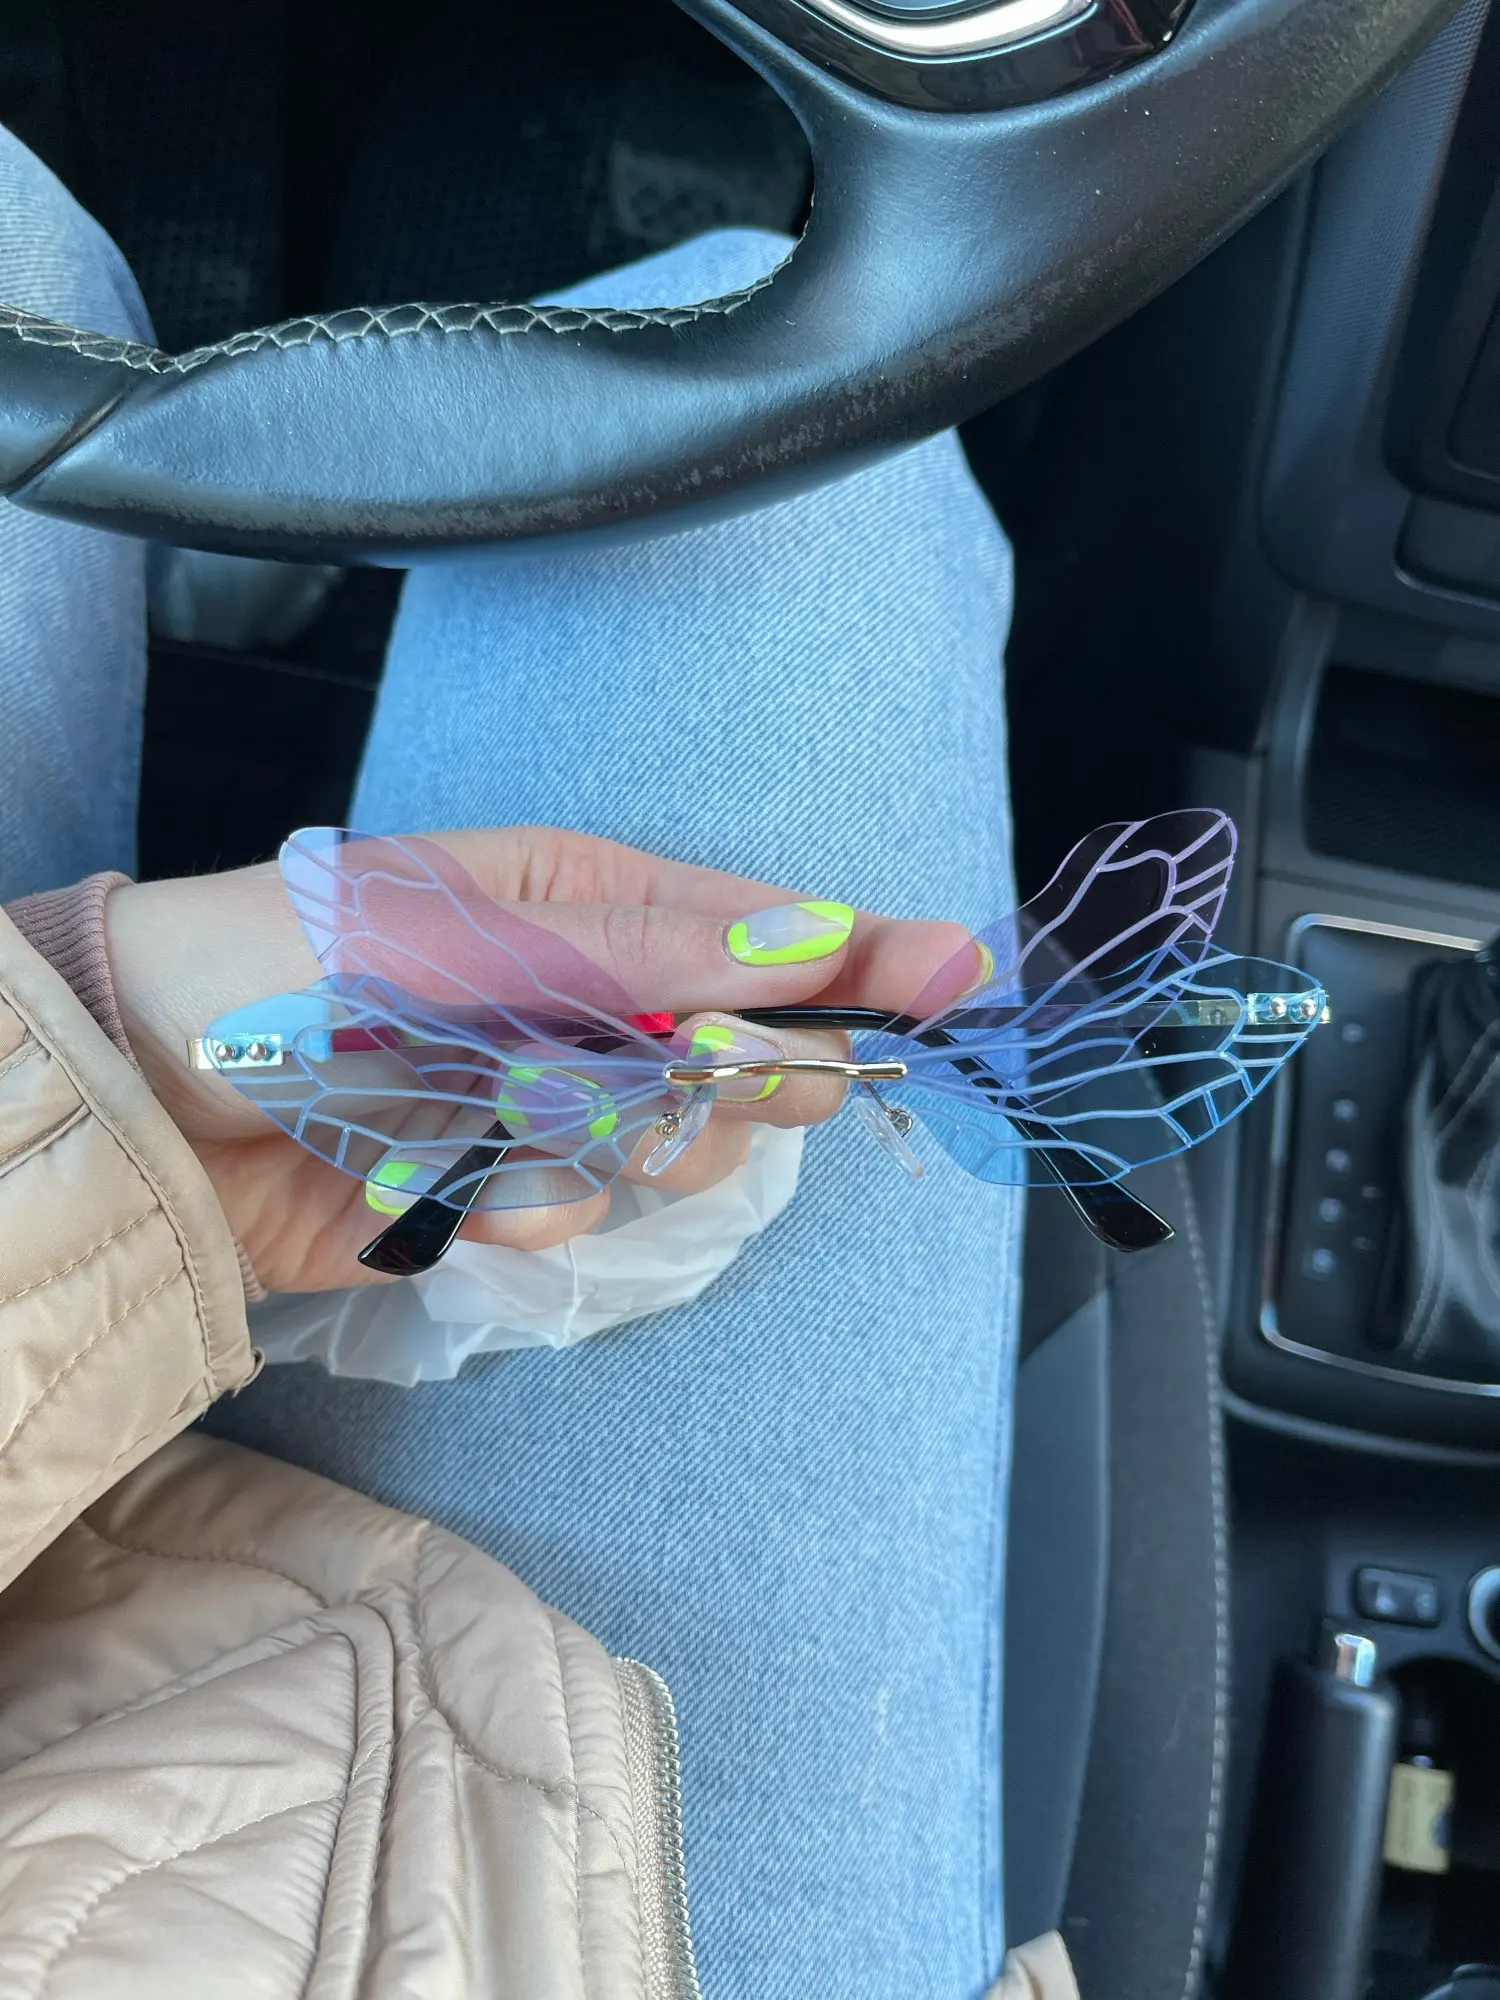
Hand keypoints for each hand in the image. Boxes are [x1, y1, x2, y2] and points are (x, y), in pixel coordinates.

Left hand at [104, 826, 979, 1292]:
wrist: (143, 1099)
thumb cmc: (292, 969)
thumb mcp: (472, 933)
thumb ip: (644, 948)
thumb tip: (807, 939)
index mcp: (581, 896)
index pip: (757, 926)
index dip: (859, 957)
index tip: (960, 979)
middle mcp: (581, 997)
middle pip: (738, 1050)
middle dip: (731, 1077)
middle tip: (707, 1083)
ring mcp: (543, 1098)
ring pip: (670, 1148)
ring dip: (610, 1151)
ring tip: (512, 1126)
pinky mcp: (495, 1190)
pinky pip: (576, 1216)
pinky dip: (525, 1210)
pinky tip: (454, 1187)